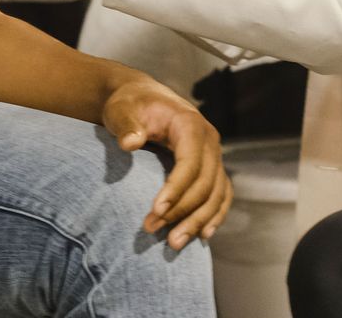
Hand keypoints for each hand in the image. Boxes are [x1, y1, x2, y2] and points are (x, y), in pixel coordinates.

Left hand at [101, 76, 230, 249]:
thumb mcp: (121, 109)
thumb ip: (125, 125)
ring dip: (197, 220)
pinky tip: (202, 234)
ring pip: (215, 194)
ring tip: (173, 243)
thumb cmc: (130, 104)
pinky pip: (221, 194)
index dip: (176, 189)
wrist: (141, 99)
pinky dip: (215, 215)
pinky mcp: (211, 167)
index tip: (156, 211)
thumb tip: (130, 143)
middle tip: (152, 230)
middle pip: (205, 183)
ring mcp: (213, 155)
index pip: (190, 162)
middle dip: (181, 211)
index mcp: (190, 124)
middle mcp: (209, 140)